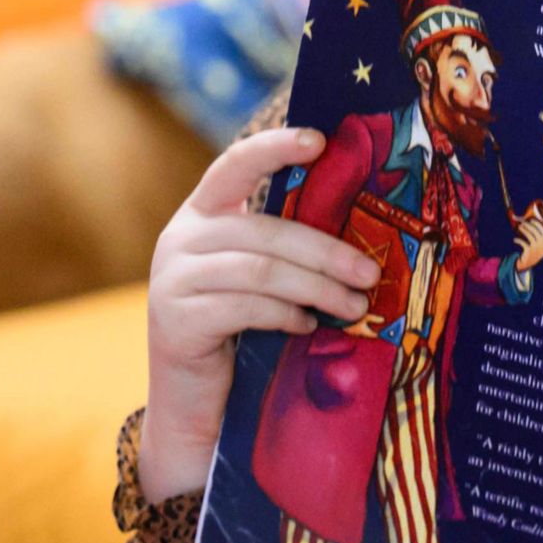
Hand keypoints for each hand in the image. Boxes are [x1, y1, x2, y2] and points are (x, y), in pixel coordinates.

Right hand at [138, 128, 380, 504]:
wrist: (197, 402)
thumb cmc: (244, 331)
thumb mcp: (263, 278)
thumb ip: (290, 249)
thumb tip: (365, 234)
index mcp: (204, 216)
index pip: (235, 166)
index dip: (274, 148)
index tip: (319, 140)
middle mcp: (180, 238)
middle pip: (266, 231)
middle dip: (327, 251)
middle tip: (371, 274)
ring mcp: (171, 278)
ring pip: (261, 270)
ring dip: (317, 288)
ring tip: (353, 306)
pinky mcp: (174, 319)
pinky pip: (244, 307)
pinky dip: (285, 315)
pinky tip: (306, 327)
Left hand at [513, 215, 542, 271]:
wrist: (526, 265)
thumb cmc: (531, 252)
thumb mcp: (538, 247)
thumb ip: (538, 238)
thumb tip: (533, 225)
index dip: (539, 226)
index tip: (532, 220)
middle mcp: (542, 247)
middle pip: (537, 234)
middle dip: (530, 226)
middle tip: (523, 223)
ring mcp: (535, 250)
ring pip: (530, 237)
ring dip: (524, 231)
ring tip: (519, 227)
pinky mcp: (528, 253)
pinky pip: (523, 243)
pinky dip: (519, 240)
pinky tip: (515, 239)